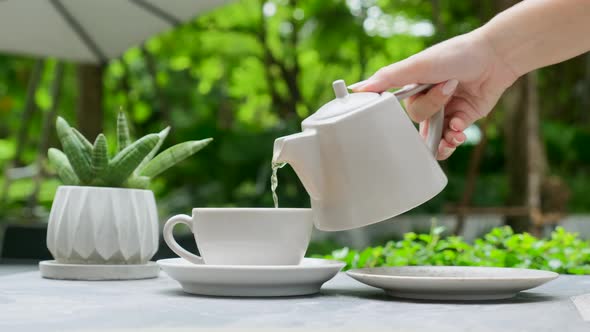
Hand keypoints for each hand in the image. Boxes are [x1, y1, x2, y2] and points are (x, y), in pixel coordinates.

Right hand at [349, 29, 517, 159]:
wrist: (495, 58)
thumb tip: (357, 90)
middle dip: (432, 116)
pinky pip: (453, 137)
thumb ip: (387, 79)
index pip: (397, 112)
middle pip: (418, 124)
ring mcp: (445, 111)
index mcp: (412, 88)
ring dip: (442, 141)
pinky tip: (460, 130)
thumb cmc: (454, 55)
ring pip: (434, 138)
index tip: (404, 118)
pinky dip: (455, 137)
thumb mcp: (416, 66)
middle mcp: (427, 100)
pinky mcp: (463, 118)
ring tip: (452, 137)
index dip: (400, 119)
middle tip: (446, 98)